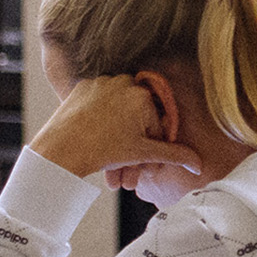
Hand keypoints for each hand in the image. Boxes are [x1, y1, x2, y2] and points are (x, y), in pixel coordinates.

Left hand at [31, 74, 200, 185]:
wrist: (58, 150)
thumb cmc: (101, 151)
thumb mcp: (142, 153)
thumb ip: (174, 155)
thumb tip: (198, 164)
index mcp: (143, 96)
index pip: (156, 125)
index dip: (152, 150)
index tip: (143, 167)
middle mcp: (124, 83)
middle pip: (136, 120)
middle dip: (132, 151)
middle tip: (125, 174)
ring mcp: (101, 83)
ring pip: (118, 114)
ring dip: (117, 141)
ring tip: (110, 168)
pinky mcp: (83, 87)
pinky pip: (100, 105)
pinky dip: (101, 124)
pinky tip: (97, 144)